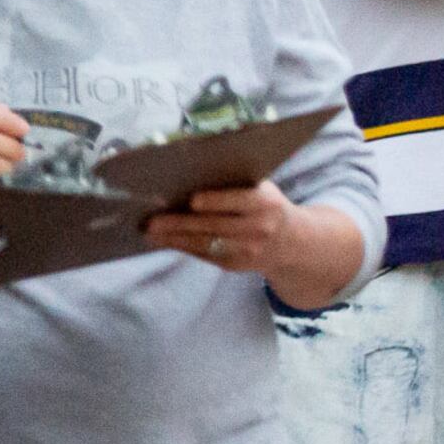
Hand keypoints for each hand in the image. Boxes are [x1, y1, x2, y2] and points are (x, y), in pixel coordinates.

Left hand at [146, 179, 295, 277]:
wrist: (292, 242)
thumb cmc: (266, 207)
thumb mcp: (263, 191)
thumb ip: (236, 186)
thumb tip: (190, 178)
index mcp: (265, 204)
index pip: (238, 201)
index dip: (215, 202)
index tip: (192, 201)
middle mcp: (259, 229)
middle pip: (214, 226)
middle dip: (181, 224)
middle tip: (153, 221)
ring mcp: (247, 251)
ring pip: (205, 244)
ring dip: (175, 239)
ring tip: (152, 233)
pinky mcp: (235, 265)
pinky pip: (205, 255)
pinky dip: (183, 247)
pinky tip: (166, 241)